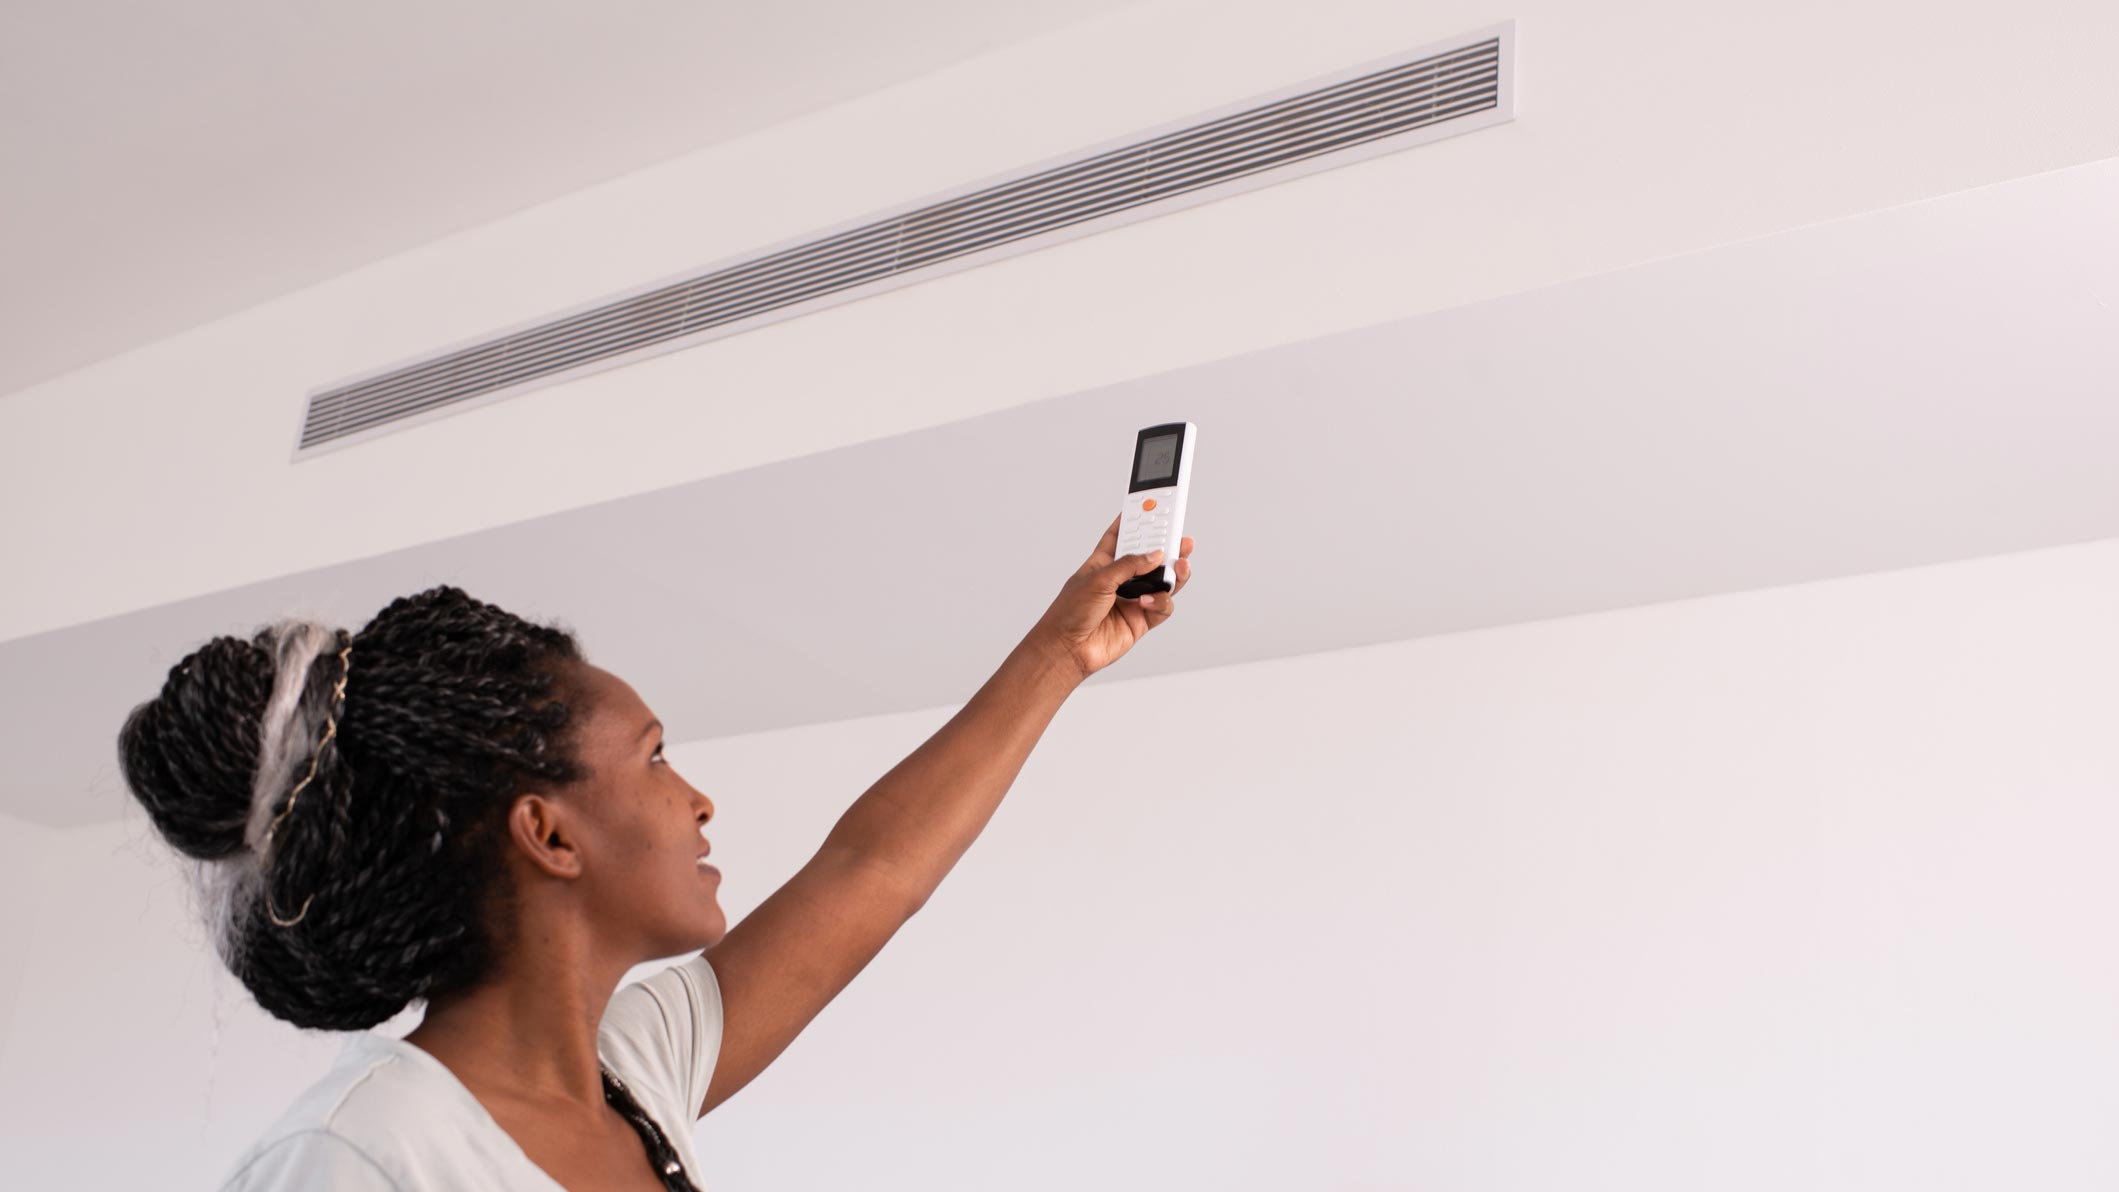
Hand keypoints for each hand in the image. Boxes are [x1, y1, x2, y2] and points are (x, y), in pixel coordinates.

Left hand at [1028, 515, 1194, 681]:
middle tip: (1181, 536)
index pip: (1122, 535)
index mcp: (1103, 563)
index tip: (1152, 504)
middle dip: (1167, 546)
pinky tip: (1148, 601)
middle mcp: (1121, 579)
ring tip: (1180, 564)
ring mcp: (1132, 599)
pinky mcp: (1141, 619)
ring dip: (1174, 573)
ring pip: (1163, 581)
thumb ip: (1129, 566)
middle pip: (1150, 557)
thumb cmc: (1070, 613)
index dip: (1137, 520)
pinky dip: (1160, 602)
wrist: (1068, 649)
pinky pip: (1162, 606)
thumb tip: (1155, 555)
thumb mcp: (1098, 579)